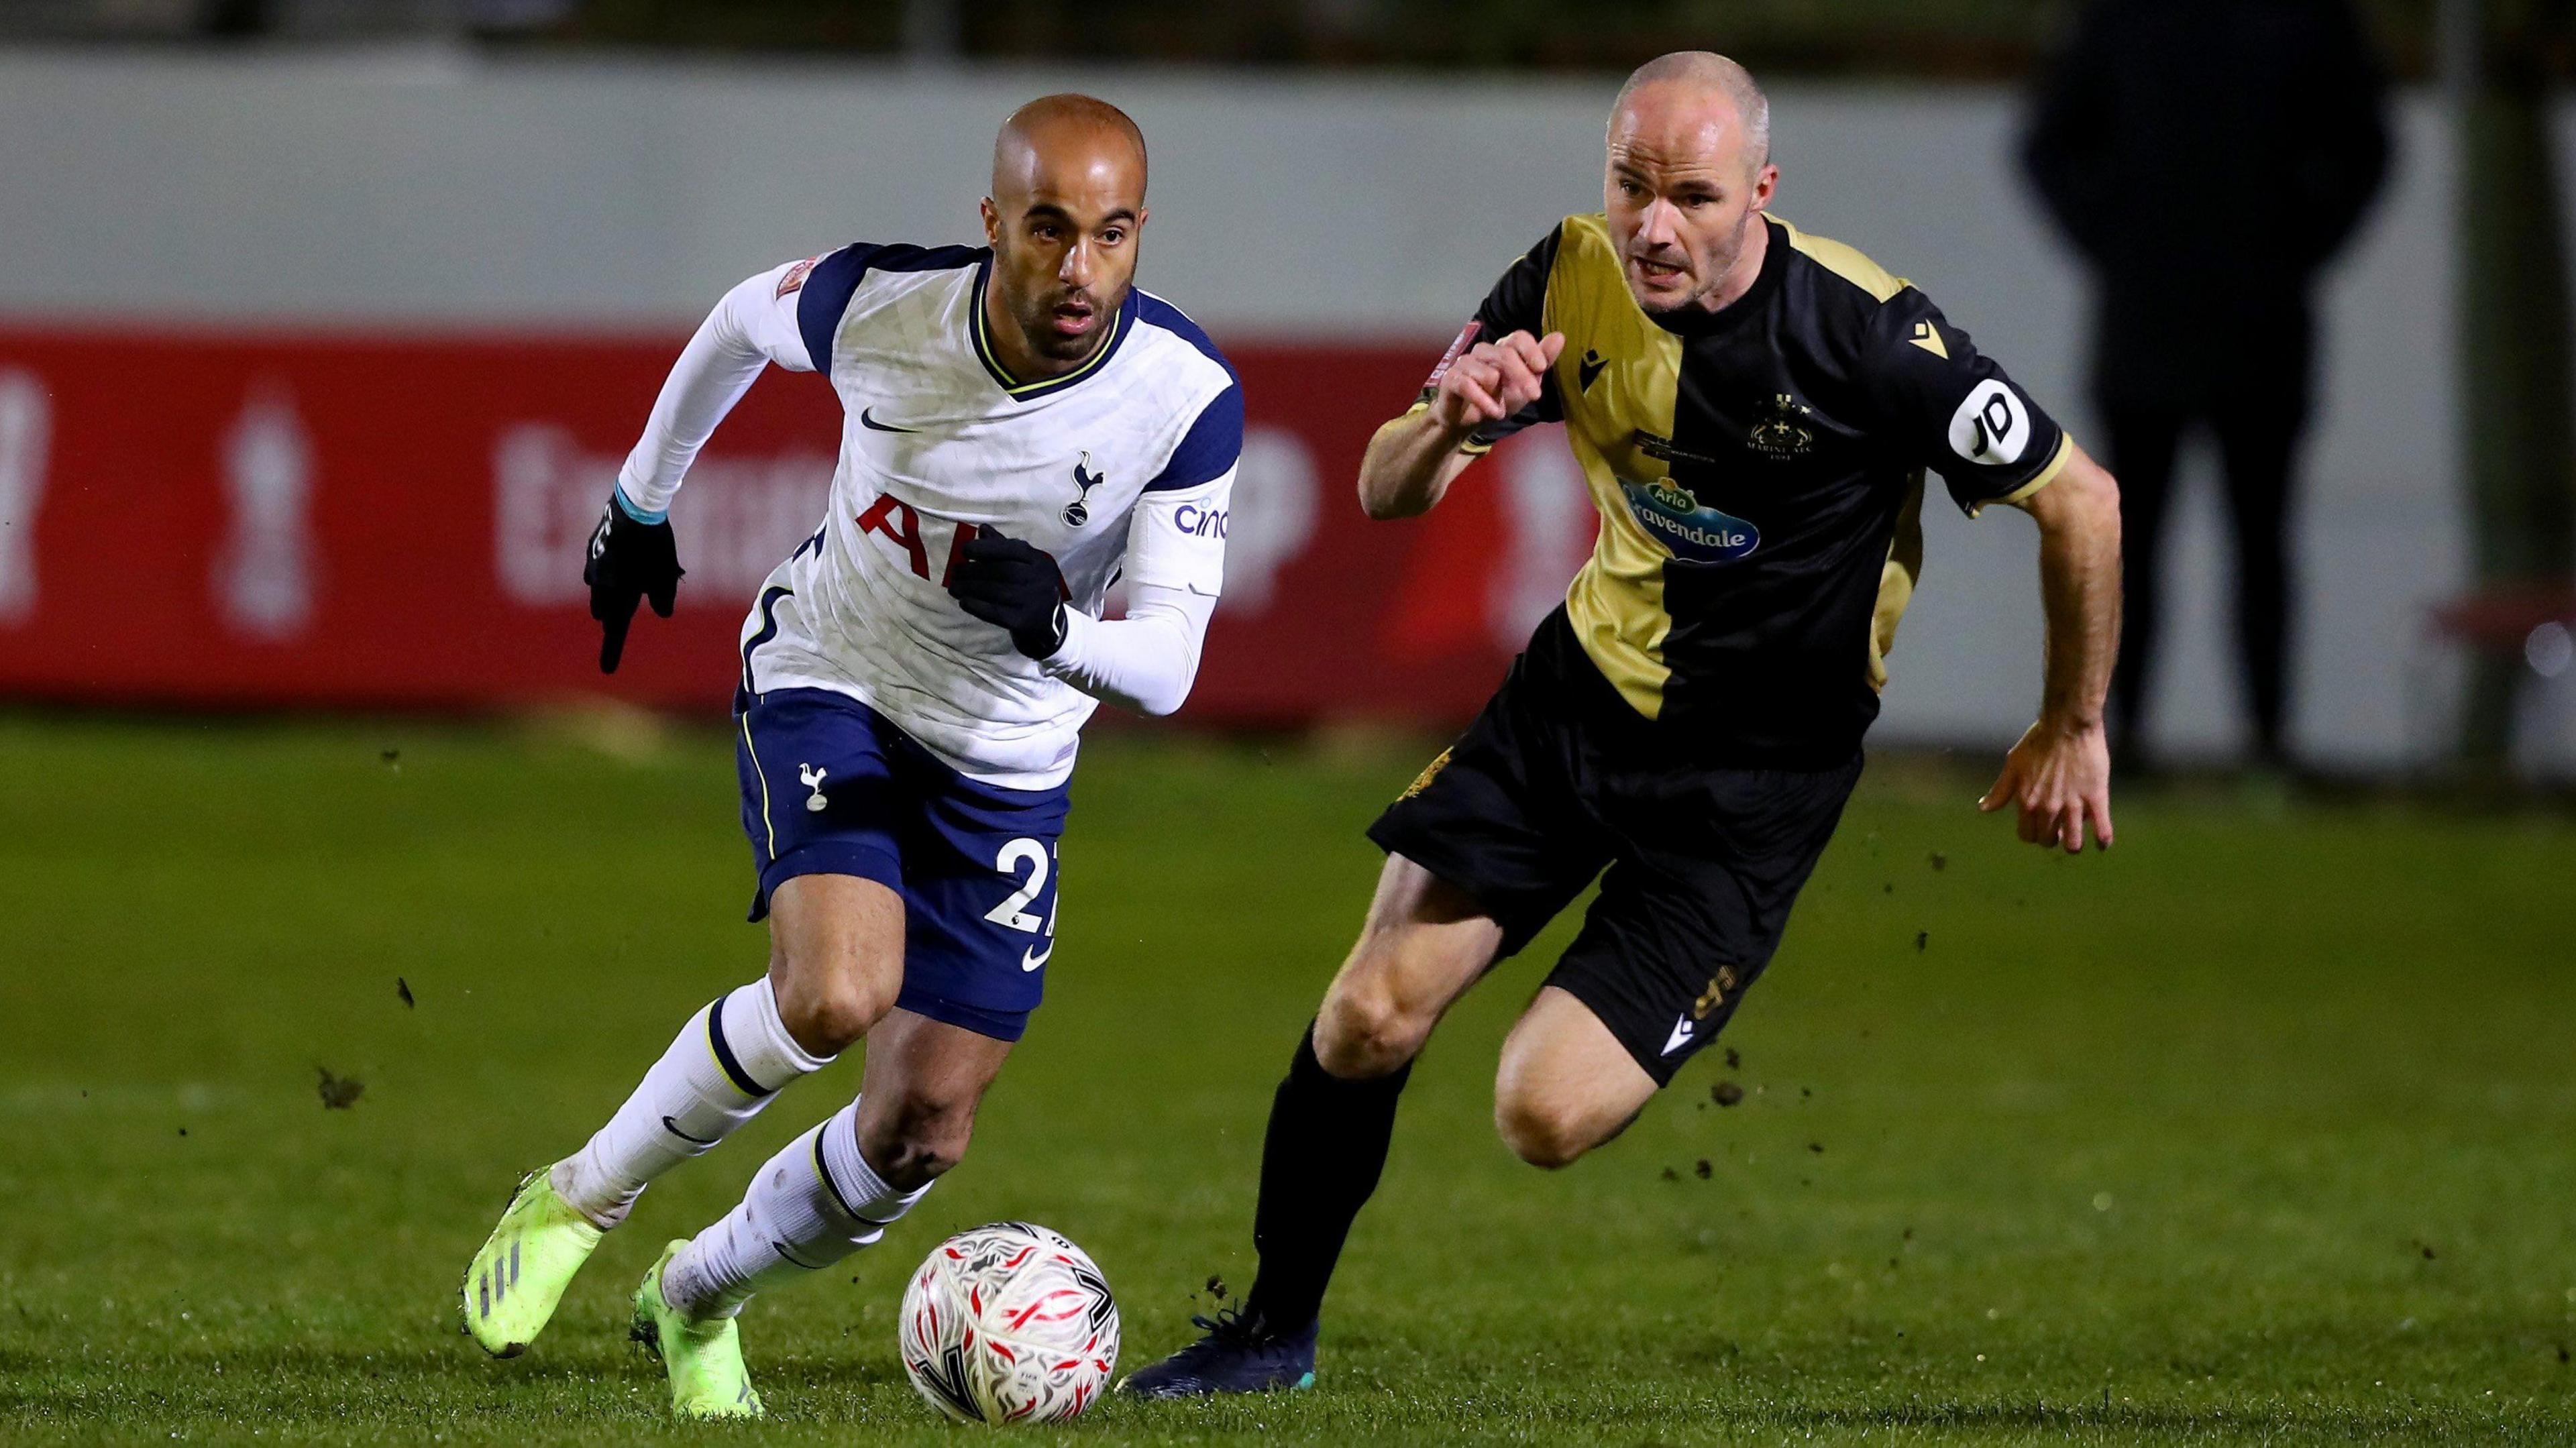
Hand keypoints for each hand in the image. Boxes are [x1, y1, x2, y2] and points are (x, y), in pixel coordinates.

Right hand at [582, 495, 682, 673]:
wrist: (635, 504)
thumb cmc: (654, 543)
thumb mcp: (665, 574)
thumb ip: (664, 598)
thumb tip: (663, 613)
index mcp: (618, 594)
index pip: (616, 629)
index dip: (612, 651)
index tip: (607, 671)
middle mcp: (599, 582)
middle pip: (602, 609)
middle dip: (609, 617)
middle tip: (611, 622)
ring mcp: (592, 563)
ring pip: (596, 588)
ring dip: (605, 594)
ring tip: (615, 594)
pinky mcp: (592, 544)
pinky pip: (596, 566)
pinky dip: (605, 571)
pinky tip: (614, 565)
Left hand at [946, 526, 1068, 659]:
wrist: (1048, 623)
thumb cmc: (1029, 588)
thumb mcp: (1023, 565)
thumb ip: (1003, 547)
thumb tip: (982, 529)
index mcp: (1040, 561)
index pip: (1013, 549)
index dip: (987, 548)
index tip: (965, 550)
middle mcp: (1041, 579)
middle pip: (1003, 571)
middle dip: (974, 570)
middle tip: (955, 572)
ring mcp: (1035, 602)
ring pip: (997, 591)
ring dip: (970, 588)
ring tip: (954, 587)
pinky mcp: (1025, 621)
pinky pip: (996, 612)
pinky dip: (977, 606)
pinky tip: (964, 602)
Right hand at [1428, 329, 1565, 435]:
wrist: (1469, 421)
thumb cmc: (1498, 398)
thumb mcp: (1525, 384)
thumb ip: (1542, 361)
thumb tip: (1560, 336)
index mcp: (1502, 349)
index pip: (1518, 338)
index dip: (1531, 351)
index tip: (1542, 367)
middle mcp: (1483, 352)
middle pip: (1506, 354)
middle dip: (1523, 377)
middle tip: (1534, 396)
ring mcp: (1465, 363)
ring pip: (1489, 372)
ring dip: (1499, 395)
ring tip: (1501, 409)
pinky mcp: (1451, 379)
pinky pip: (1468, 385)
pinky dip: (1483, 401)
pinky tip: (1493, 412)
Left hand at [1979, 719, 2114, 852]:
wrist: (2067, 724)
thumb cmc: (2038, 741)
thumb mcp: (2013, 765)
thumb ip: (2000, 791)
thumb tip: (1984, 808)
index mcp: (2027, 801)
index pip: (2027, 835)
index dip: (2033, 835)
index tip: (2040, 829)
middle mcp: (2048, 807)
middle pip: (2049, 840)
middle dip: (2052, 839)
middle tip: (2059, 831)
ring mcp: (2073, 805)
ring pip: (2073, 842)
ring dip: (2074, 845)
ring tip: (2077, 839)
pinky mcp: (2096, 798)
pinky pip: (2102, 829)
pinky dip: (2102, 840)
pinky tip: (2102, 844)